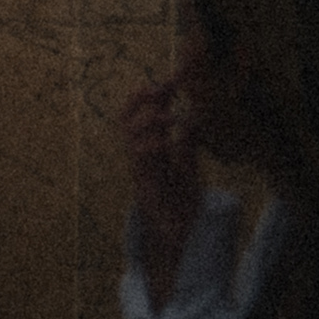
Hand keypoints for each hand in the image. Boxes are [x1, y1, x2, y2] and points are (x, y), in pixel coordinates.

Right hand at [117, 77, 200, 253]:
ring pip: (130, 137)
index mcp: (152, 150)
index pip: (144, 114)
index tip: (172, 78)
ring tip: (170, 117)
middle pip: (125, 119)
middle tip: (160, 89)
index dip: (153, 94)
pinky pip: (139, 162)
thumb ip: (187, 145)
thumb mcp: (190, 168)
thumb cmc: (183, 205)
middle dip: (139, 99)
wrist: (182, 240)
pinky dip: (152, 146)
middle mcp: (141, 158)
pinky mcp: (143, 189)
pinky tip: (167, 142)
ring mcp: (139, 173)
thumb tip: (193, 117)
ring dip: (149, 121)